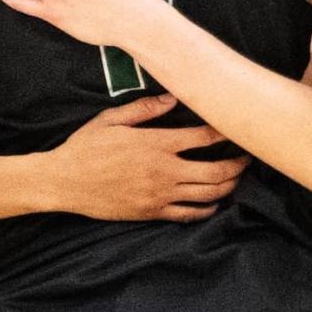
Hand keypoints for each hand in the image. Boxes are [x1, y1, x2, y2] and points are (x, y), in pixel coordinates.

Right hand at [44, 94, 249, 222]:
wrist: (64, 182)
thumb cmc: (86, 147)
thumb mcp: (111, 120)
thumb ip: (144, 109)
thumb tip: (172, 98)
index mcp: (156, 144)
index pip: (203, 136)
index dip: (225, 131)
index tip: (236, 127)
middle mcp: (165, 170)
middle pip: (217, 170)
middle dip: (238, 164)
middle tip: (247, 157)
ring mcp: (161, 194)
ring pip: (209, 193)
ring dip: (229, 186)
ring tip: (236, 178)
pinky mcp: (154, 212)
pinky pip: (190, 214)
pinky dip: (208, 209)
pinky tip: (214, 202)